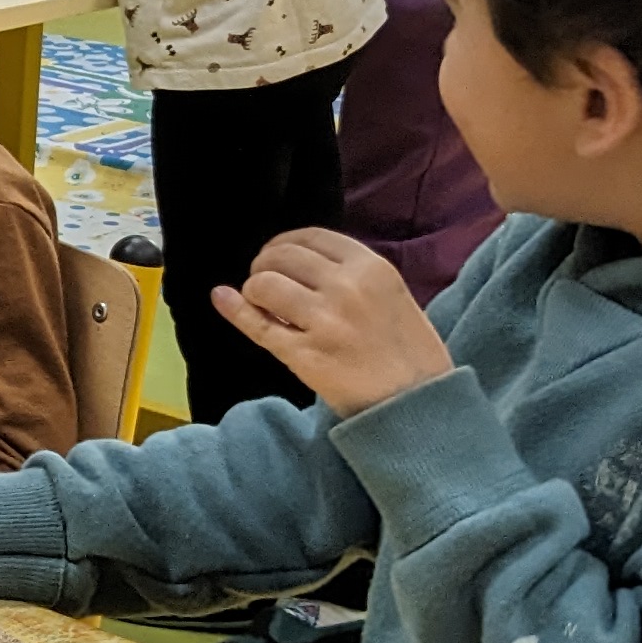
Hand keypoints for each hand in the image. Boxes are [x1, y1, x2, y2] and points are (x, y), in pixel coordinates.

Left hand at [212, 228, 450, 415]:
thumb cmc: (409, 353)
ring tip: (264, 305)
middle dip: (264, 265)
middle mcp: (346, 288)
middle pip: (281, 256)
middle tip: (265, 284)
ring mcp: (324, 322)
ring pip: (263, 285)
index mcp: (372, 269)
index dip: (284, 243)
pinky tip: (223, 299)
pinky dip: (234, 309)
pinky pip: (257, 325)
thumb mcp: (392, 296)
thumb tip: (294, 256)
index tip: (277, 256)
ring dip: (254, 291)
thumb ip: (351, 274)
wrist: (418, 406)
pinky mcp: (304, 355)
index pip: (311, 236)